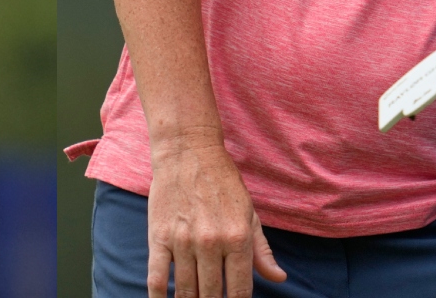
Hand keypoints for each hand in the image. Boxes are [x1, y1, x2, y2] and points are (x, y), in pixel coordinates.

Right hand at [146, 133, 285, 296]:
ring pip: (185, 291)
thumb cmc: (223, 183)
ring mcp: (183, 241)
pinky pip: (156, 277)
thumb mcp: (249, 214)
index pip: (240, 291)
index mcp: (238, 238)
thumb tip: (279, 278)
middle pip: (211, 295)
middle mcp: (211, 242)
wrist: (189, 151)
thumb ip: (262, 250)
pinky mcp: (159, 237)